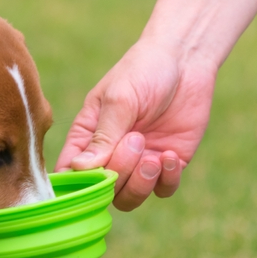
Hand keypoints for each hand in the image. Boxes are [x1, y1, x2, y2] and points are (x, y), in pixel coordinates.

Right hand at [55, 40, 214, 210]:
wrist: (186, 59)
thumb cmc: (144, 70)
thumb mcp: (120, 98)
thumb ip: (103, 135)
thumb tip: (79, 168)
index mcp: (87, 135)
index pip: (71, 171)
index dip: (76, 185)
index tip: (92, 179)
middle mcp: (111, 153)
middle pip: (103, 189)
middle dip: (120, 172)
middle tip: (135, 139)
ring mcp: (140, 161)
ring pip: (130, 198)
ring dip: (141, 183)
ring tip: (153, 156)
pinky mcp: (168, 163)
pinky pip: (163, 190)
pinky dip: (166, 180)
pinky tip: (169, 156)